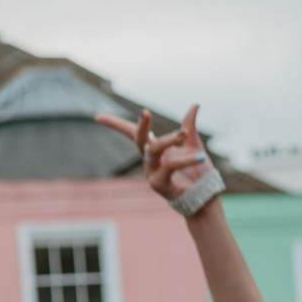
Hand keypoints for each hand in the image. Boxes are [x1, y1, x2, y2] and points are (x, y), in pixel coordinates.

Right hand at [93, 104, 209, 200]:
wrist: (205, 197)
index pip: (132, 133)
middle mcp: (149, 160)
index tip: (97, 117)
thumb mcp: (193, 145)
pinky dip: (186, 159)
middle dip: (141, 125)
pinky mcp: (158, 184)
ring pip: (154, 149)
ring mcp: (151, 172)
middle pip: (139, 139)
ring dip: (170, 139)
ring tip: (184, 133)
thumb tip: (195, 105)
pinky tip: (200, 157)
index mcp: (155, 149)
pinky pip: (170, 165)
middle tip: (145, 112)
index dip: (115, 124)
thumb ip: (190, 125)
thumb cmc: (197, 173)